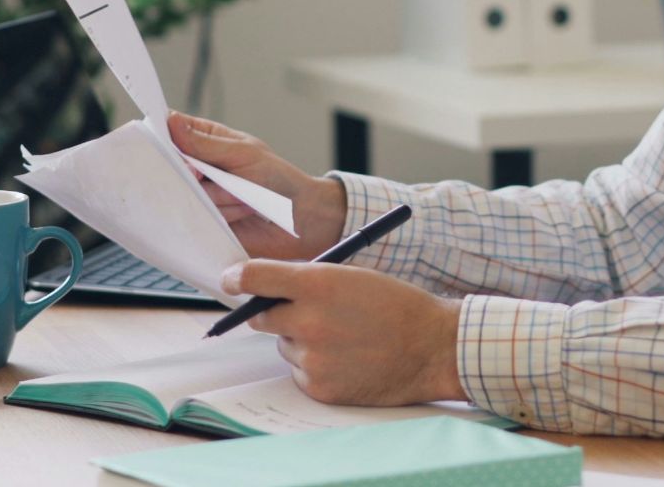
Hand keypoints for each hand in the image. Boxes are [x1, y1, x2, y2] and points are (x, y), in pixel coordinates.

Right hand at [169, 111, 347, 259]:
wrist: (299, 220)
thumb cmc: (277, 179)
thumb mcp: (243, 153)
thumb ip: (205, 143)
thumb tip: (172, 122)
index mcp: (206, 141)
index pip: (171, 130)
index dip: (162, 135)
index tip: (165, 142)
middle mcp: (198, 168)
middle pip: (170, 165)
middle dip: (194, 172)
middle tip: (211, 175)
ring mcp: (199, 195)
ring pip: (186, 193)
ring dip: (220, 196)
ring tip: (243, 196)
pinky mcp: (203, 222)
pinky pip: (196, 218)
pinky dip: (222, 214)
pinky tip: (241, 212)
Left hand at [222, 260, 463, 405]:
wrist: (432, 348)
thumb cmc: (396, 305)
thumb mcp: (352, 276)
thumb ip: (308, 280)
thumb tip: (268, 287)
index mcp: (318, 284)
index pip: (256, 277)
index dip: (237, 277)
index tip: (231, 279)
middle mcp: (309, 321)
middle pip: (261, 316)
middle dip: (274, 311)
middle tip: (300, 311)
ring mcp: (313, 358)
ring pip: (285, 345)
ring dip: (301, 340)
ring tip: (343, 337)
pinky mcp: (319, 387)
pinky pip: (300, 372)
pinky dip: (316, 365)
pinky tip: (347, 358)